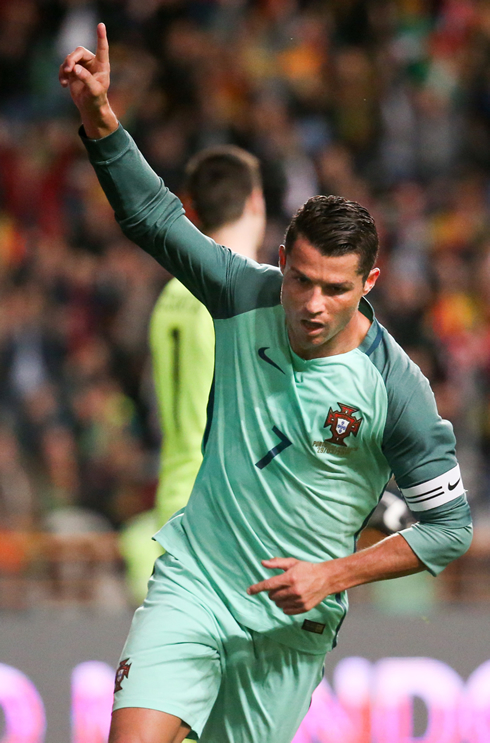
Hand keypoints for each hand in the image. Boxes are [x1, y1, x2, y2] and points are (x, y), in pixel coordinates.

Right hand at [59, 23, 116, 137]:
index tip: (100, 25)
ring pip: (70, 58)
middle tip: (67, 69)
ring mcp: (82, 66)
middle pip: (79, 52)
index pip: (102, 48)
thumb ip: (86, 78)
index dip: (101, 37)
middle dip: (71, 59)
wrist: (90, 108)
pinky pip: (63, 67)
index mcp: (102, 65)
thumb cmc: (96, 100)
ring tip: (65, 79)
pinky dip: (61, 74)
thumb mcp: (94, 91)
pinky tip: (63, 84)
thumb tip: (75, 69)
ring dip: (65, 67)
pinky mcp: (73, 71)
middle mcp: (92, 63)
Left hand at [247, 557, 331, 614]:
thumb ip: (277, 563)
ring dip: (278, 599)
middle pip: (272, 596)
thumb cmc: (307, 569)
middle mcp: (294, 590)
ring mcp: (299, 600)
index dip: (257, 588)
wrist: (326, 578)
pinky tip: (290, 599)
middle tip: (279, 586)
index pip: (268, 585)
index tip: (249, 591)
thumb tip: (263, 563)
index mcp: (289, 578)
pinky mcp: (304, 608)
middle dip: (272, 592)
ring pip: (279, 604)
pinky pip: (287, 611)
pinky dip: (285, 606)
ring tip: (285, 592)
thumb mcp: (292, 562)